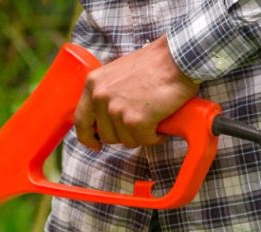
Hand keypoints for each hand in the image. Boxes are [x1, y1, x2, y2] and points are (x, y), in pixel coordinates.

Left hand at [74, 36, 199, 150]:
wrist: (179, 56)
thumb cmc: (154, 63)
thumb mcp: (118, 73)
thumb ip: (106, 93)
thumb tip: (103, 119)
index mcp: (93, 84)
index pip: (81, 120)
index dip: (87, 137)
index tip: (95, 144)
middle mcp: (101, 97)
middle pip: (107, 135)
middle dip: (124, 133)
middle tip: (141, 120)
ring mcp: (117, 110)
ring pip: (126, 140)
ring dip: (142, 134)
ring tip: (154, 115)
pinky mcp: (135, 121)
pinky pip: (144, 140)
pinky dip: (156, 136)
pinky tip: (162, 121)